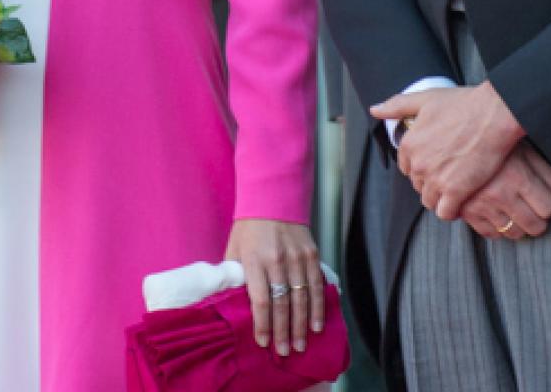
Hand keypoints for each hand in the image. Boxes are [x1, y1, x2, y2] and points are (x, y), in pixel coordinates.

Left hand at [225, 218, 325, 357]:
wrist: (272, 198)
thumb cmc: (248, 228)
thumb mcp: (234, 249)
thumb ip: (235, 276)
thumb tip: (232, 305)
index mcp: (254, 260)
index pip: (260, 299)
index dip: (263, 324)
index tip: (264, 342)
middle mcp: (277, 260)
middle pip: (283, 303)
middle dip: (283, 331)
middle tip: (284, 352)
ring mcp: (297, 257)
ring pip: (302, 298)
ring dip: (301, 325)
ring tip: (300, 345)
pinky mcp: (311, 254)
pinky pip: (317, 285)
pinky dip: (318, 307)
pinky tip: (316, 324)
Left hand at [370, 81, 524, 219]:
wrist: (493, 115)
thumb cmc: (464, 104)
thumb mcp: (425, 99)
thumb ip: (397, 106)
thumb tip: (374, 110)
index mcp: (409, 143)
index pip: (407, 167)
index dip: (421, 166)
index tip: (436, 162)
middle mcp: (418, 163)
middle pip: (418, 184)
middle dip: (430, 182)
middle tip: (449, 174)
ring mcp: (436, 179)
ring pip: (429, 200)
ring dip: (440, 197)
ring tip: (456, 188)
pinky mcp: (456, 191)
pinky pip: (445, 212)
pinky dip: (452, 210)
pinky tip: (462, 201)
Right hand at [459, 142, 550, 240]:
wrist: (452, 140)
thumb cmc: (493, 142)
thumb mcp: (524, 152)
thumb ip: (549, 175)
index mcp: (517, 176)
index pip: (548, 208)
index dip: (549, 204)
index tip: (543, 198)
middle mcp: (500, 194)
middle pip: (534, 226)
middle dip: (538, 220)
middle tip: (533, 208)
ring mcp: (482, 205)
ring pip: (513, 233)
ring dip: (518, 225)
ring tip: (515, 210)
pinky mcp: (466, 212)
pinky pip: (490, 234)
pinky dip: (496, 228)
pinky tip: (497, 213)